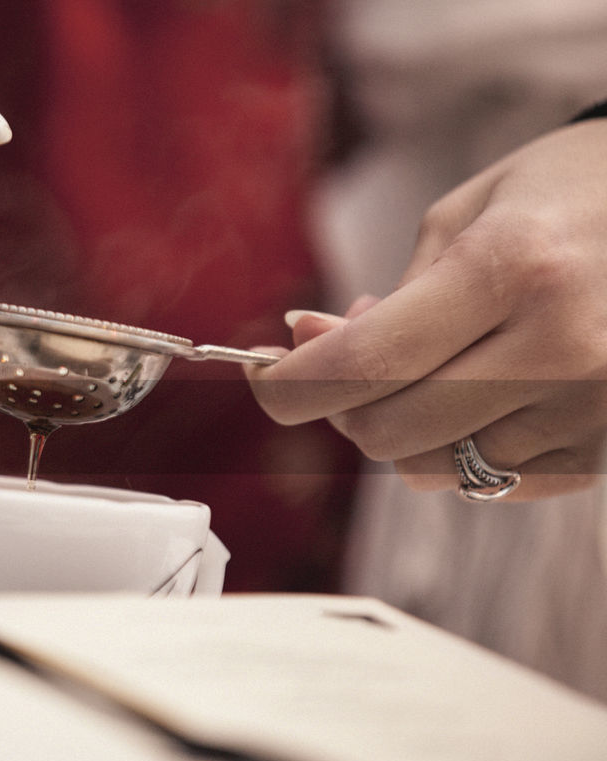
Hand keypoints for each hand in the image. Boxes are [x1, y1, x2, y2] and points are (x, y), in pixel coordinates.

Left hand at [245, 119, 606, 499]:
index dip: (291, 386)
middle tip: (356, 363)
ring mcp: (592, 406)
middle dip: (346, 407)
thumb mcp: (463, 217)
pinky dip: (463, 448)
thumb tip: (306, 345)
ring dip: (406, 430)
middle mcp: (559, 347)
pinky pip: (492, 483)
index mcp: (511, 270)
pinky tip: (487, 395)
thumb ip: (385, 297)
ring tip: (439, 366)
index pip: (364, 363)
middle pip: (389, 432)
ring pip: (435, 470)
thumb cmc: (561, 198)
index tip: (265, 384)